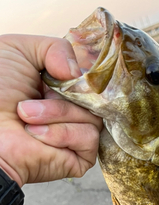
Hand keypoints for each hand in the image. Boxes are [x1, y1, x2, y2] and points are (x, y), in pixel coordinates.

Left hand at [0, 34, 102, 186]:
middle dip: (65, 93)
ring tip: (28, 118)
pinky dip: (62, 133)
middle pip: (95, 95)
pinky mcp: (81, 158)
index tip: (61, 73)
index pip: (91, 76)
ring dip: (57, 113)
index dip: (81, 74)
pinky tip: (38, 135)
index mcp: (61, 86)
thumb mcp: (18, 51)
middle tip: (35, 97)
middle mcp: (72, 109)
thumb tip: (78, 74)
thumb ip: (56, 47)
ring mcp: (77, 135)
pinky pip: (90, 137)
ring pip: (93, 116)